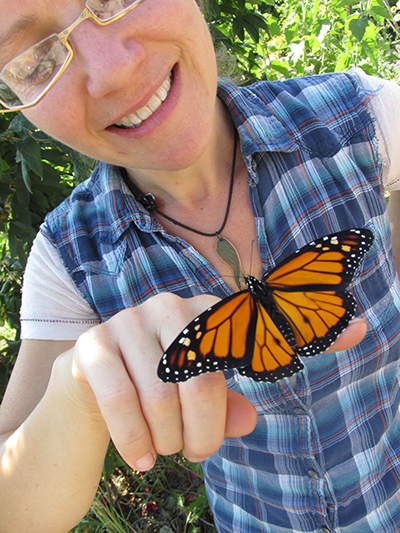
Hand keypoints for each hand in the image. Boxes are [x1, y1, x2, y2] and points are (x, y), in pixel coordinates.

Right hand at [70, 294, 366, 471]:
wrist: (84, 396)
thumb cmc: (152, 396)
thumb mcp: (194, 401)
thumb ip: (226, 404)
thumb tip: (252, 418)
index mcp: (204, 314)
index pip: (257, 321)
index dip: (308, 329)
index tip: (361, 329)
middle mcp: (169, 306)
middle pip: (207, 379)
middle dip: (204, 433)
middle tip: (195, 451)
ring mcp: (127, 321)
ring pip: (164, 397)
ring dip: (167, 441)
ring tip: (162, 449)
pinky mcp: (93, 346)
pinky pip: (121, 401)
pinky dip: (135, 440)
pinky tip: (140, 460)